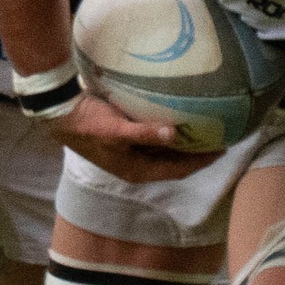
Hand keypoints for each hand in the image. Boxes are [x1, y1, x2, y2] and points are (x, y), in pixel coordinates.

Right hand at [56, 91, 221, 181]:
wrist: (61, 113)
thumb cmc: (88, 124)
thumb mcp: (117, 130)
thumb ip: (145, 133)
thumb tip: (175, 134)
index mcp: (136, 170)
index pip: (178, 170)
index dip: (201, 161)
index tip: (223, 147)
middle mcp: (137, 165)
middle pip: (175, 162)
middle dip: (197, 152)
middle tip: (221, 135)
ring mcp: (132, 152)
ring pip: (167, 151)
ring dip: (186, 142)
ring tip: (207, 127)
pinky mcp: (128, 138)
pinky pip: (157, 138)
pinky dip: (171, 132)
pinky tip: (181, 118)